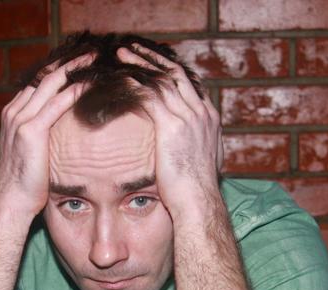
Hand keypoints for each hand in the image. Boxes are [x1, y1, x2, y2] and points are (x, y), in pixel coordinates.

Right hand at [0, 55, 91, 215]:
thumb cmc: (26, 184)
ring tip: (94, 60)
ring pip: (50, 83)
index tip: (79, 63)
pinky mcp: (31, 130)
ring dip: (74, 69)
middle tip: (91, 54)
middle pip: (43, 76)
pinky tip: (90, 83)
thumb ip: (43, 136)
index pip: (37, 82)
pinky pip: (57, 102)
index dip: (58, 70)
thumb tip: (62, 134)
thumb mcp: (32, 153)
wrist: (12, 202)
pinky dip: (74, 90)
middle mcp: (14, 111)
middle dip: (68, 62)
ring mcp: (20, 119)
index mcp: (13, 114)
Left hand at [116, 45, 222, 219]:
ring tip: (122, 55)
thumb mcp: (202, 163)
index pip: (190, 84)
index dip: (170, 70)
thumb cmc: (196, 191)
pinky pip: (150, 95)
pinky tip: (119, 78)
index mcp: (209, 119)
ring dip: (140, 64)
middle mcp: (201, 113)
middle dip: (153, 58)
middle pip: (176, 73)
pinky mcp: (171, 125)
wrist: (198, 201)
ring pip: (162, 78)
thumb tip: (187, 148)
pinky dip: (133, 83)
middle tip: (134, 49)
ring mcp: (188, 117)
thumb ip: (196, 146)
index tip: (154, 63)